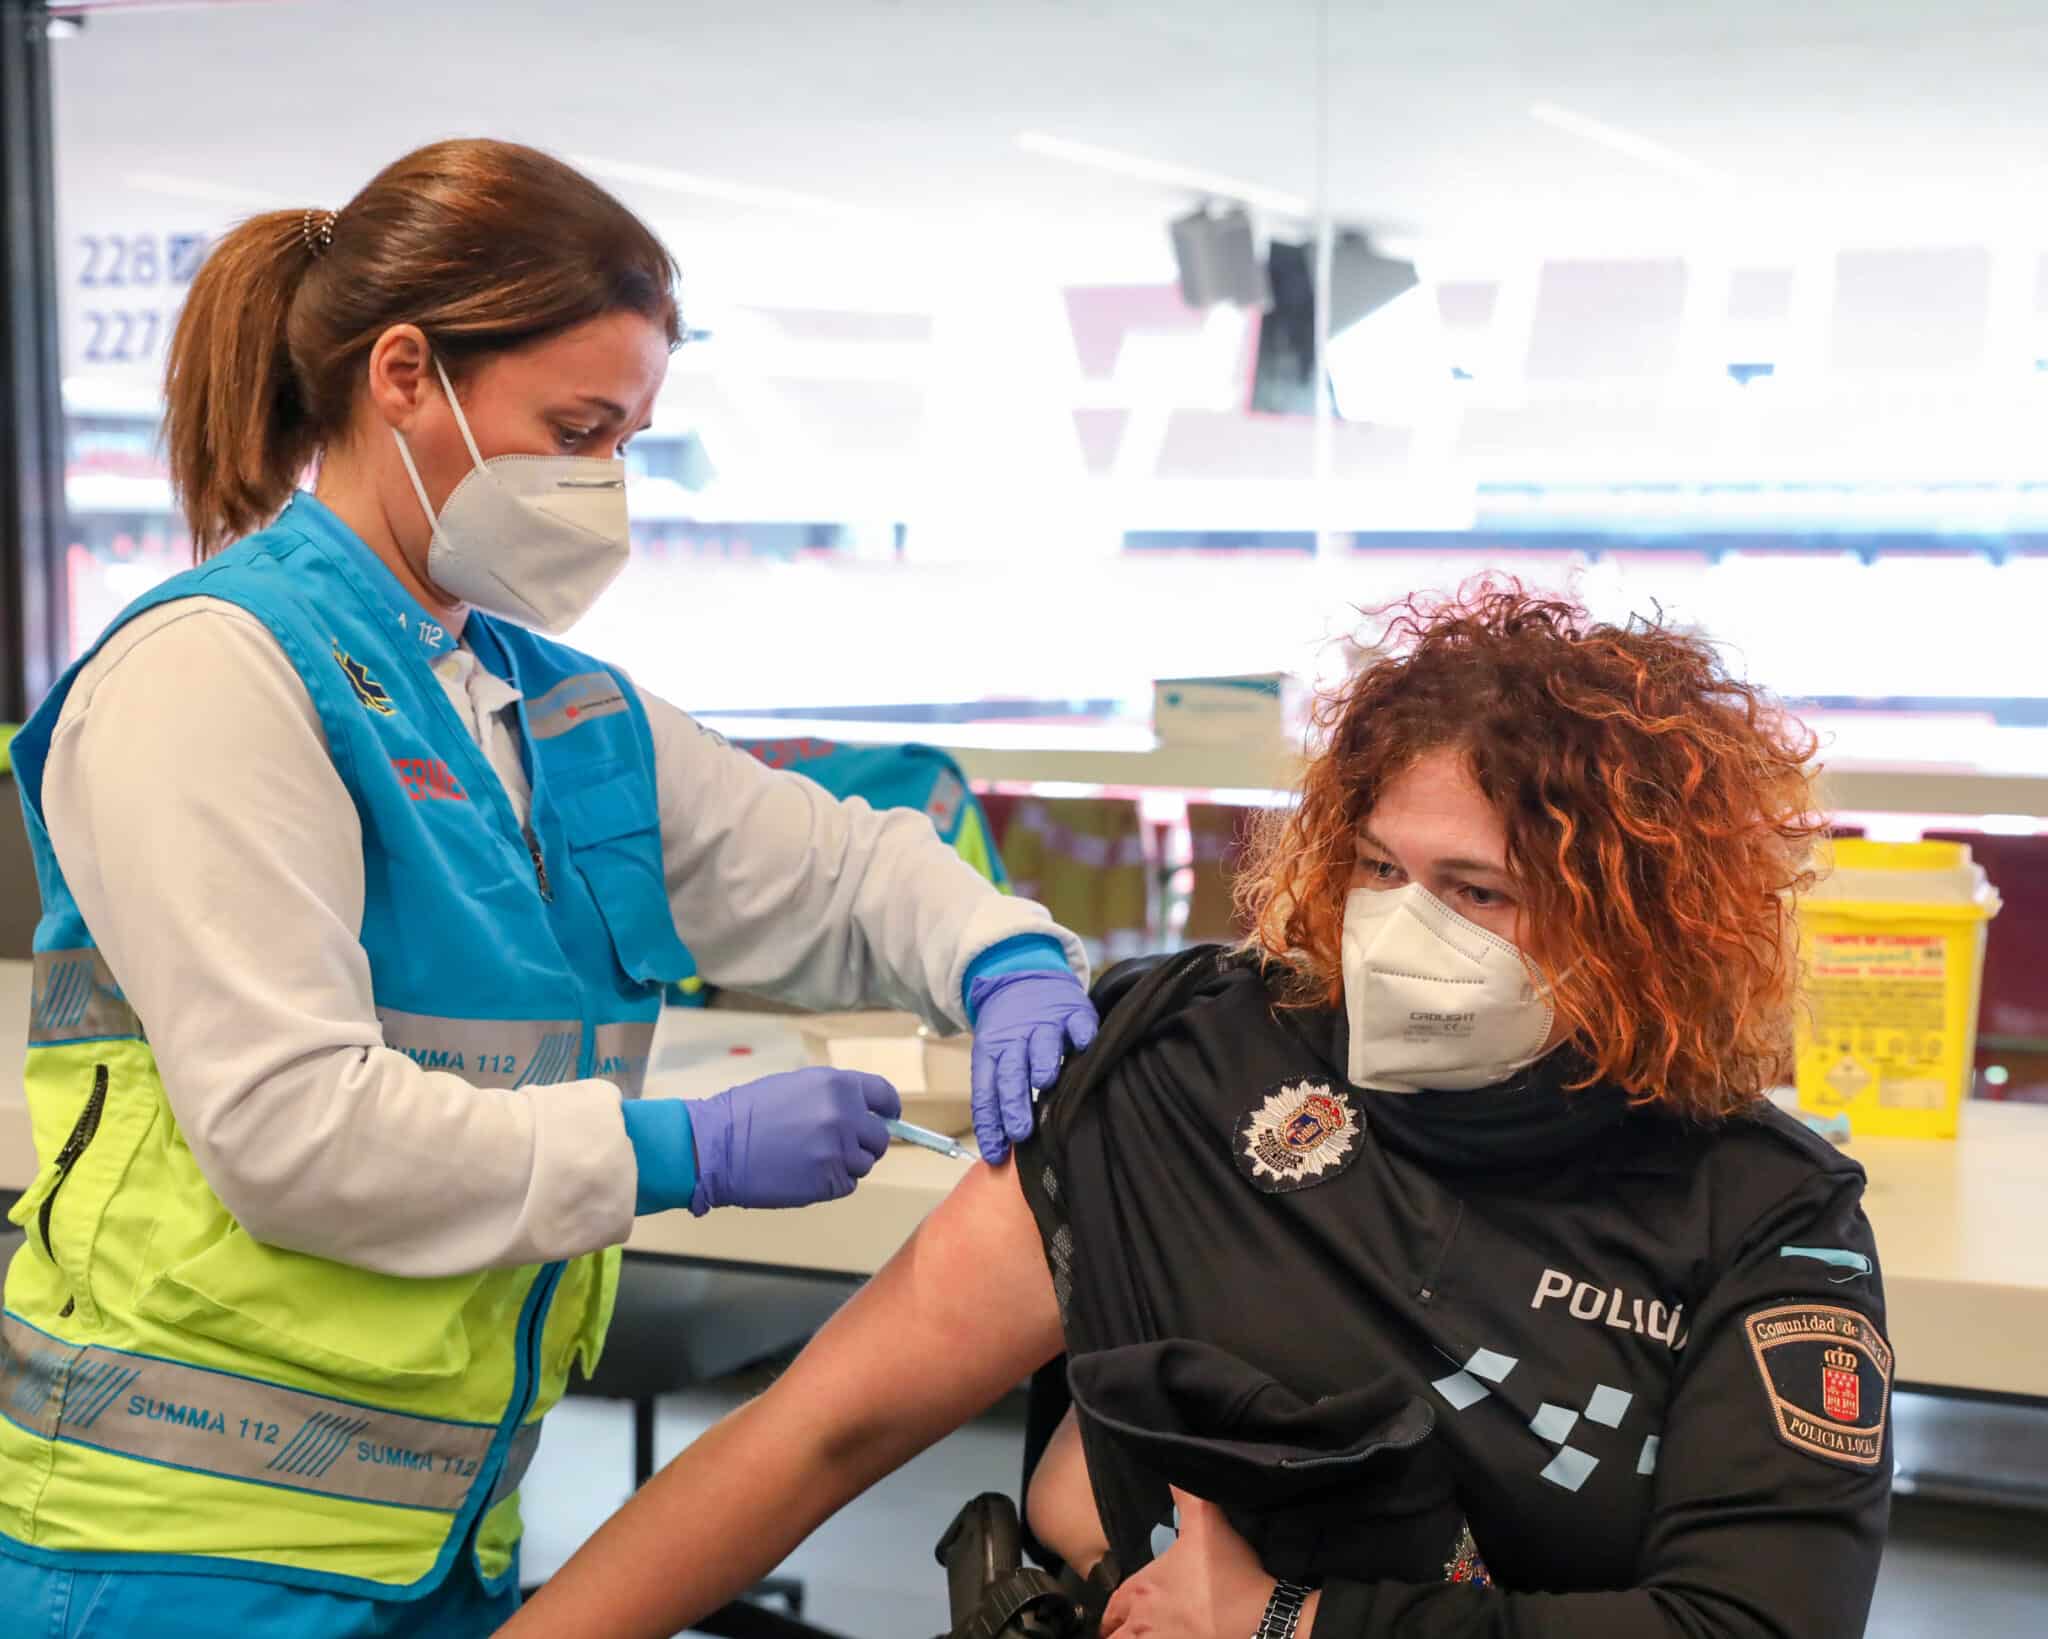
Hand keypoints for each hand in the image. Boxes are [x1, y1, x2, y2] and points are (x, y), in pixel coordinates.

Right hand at [687, 1067, 899, 1212]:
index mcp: (838, 1085)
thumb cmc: (747, 1113)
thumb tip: (861, 1112)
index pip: (884, 1096)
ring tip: (809, 1159)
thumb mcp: (796, 1086)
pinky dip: (831, 1183)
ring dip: (845, 1164)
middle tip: (835, 1146)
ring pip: (864, 1163)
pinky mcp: (829, 1181)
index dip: (888, 1110)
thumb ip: (833, 1096)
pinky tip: (803, 1174)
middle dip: (863, 1143)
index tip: (888, 1118)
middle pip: (880, 1137)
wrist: (716, 1146)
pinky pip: (847, 1185)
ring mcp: (839, 1150)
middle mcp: (845, 1115)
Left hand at [967, 969, 1098, 1163]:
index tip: (996, 1153)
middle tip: (1020, 1131)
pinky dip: (1081, 1032)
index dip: (989, 1122)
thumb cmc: (1013, 1034)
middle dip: (1013, 1101)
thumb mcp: (997, 1059)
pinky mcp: (1072, 1012)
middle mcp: (1016, 1040)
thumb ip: (999, 1099)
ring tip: (1044, 1081)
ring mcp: (1045, 1024)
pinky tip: (1085, 1045)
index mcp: (992, 1054)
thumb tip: (1001, 1153)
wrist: (1023, 979)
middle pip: (1011, 1072)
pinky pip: (1078, 1022)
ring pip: (1041, 1045)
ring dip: (1042, 1062)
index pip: (985, 1092)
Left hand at [1101, 1490, 1314, 1638]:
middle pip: (1114, 1636)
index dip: (1115, 1611)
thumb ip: (1186, 1494)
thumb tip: (1172, 1466)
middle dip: (1118, 1632)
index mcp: (1141, 1590)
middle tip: (1125, 1632)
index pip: (1112, 1606)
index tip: (1117, 1616)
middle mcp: (1141, 1623)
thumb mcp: (1206, 1523)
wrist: (1260, 1618)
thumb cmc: (1229, 1575)